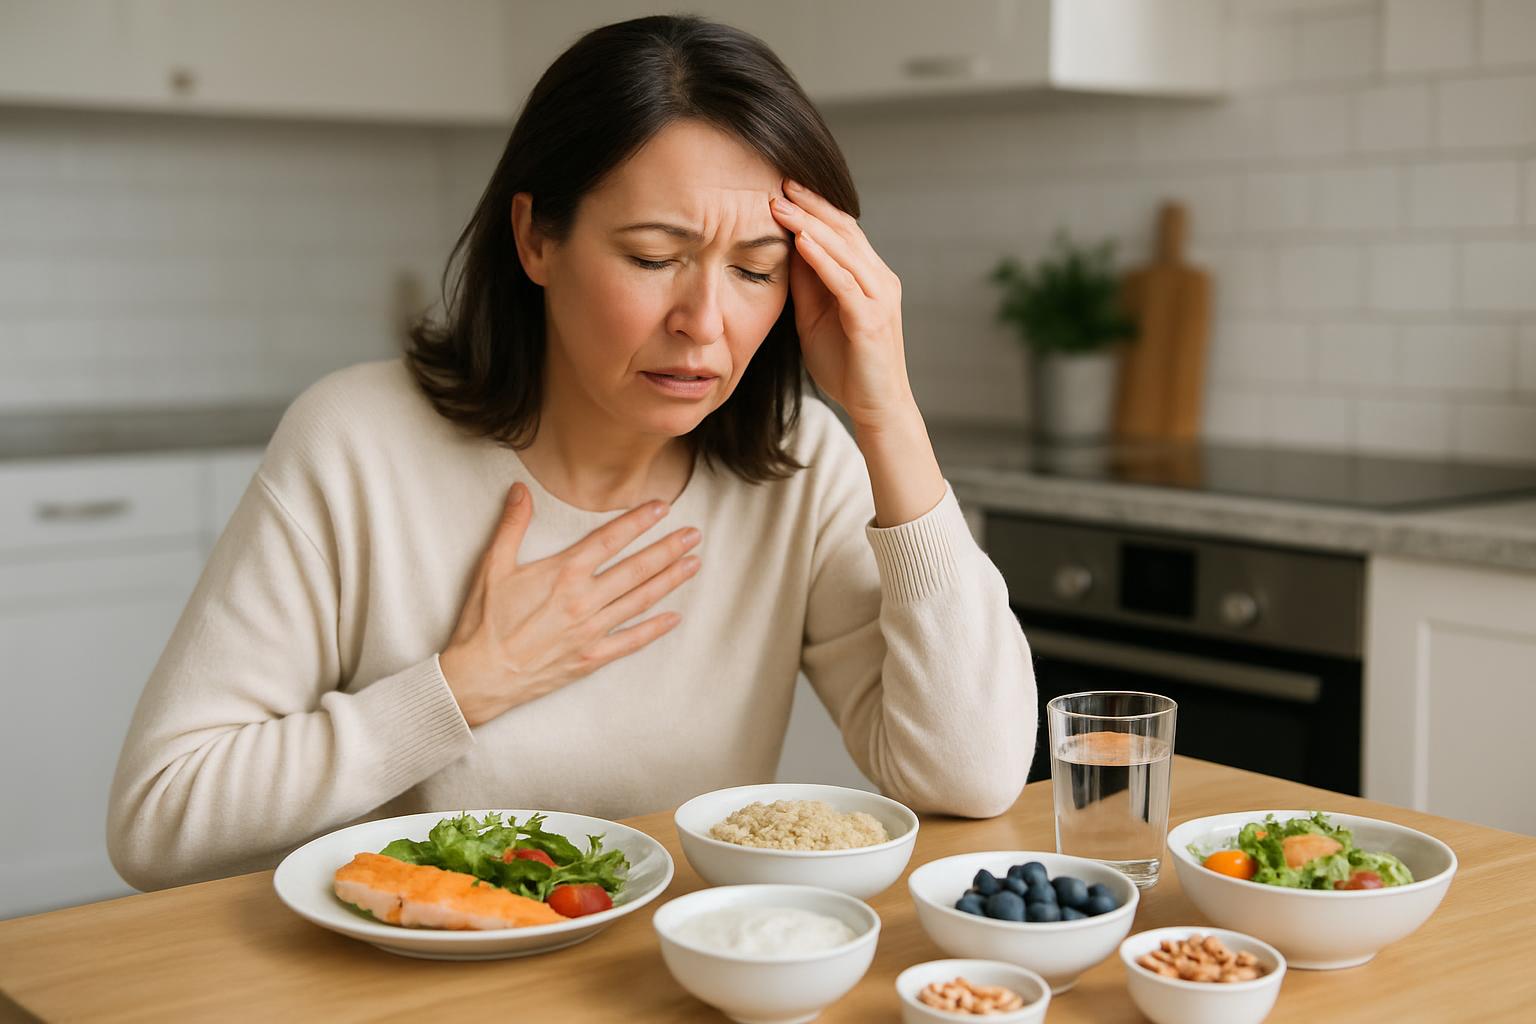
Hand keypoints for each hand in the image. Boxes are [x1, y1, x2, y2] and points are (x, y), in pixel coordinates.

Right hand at [438, 482, 701, 726]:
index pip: (609, 539)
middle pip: (636, 568)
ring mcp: (591, 631)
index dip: (638, 521)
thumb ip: (512, 525)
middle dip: (668, 549)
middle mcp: (584, 600)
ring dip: (669, 581)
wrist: (480, 676)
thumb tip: (521, 489)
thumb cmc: (484, 622)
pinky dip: (654, 629)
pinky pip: (631, 641)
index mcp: (563, 574)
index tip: (662, 507)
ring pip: (640, 600)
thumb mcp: (492, 567)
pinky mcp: (591, 658)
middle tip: (695, 534)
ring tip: (694, 564)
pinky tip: (674, 617)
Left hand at [768, 178, 915, 429]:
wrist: (875, 407)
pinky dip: (822, 260)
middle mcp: (879, 280)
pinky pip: (844, 282)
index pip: (842, 231)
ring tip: (780, 205)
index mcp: (869, 277)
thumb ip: (807, 284)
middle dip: (810, 205)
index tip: (782, 187)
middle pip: (844, 231)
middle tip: (779, 183)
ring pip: (844, 250)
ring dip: (809, 225)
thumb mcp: (816, 317)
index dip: (814, 207)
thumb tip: (785, 248)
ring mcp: (879, 298)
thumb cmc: (847, 366)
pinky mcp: (871, 319)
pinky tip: (800, 242)